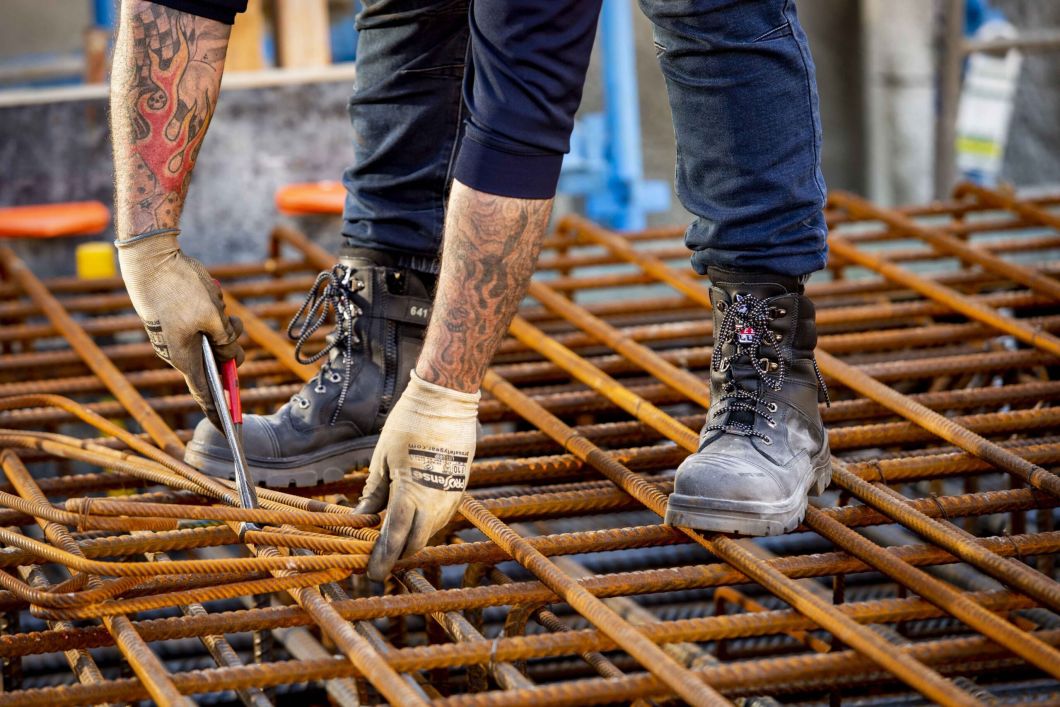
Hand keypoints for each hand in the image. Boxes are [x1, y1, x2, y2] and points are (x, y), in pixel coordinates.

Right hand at [117, 230, 243, 425]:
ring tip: (221, 307)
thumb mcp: (213, 316)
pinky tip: (210, 296)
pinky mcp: (179, 320)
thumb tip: (232, 357)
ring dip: (224, 327)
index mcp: (185, 358)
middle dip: (231, 350)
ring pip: (213, 340)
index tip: (230, 429)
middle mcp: (179, 352)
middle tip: (231, 325)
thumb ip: (227, 341)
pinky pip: (205, 324)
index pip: (205, 394)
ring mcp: (177, 336)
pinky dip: (214, 314)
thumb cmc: (179, 289)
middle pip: (216, 363)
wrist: (149, 260)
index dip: (219, 412)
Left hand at [354, 371, 479, 580]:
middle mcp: (436, 501)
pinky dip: (424, 523)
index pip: (395, 538)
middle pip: (415, 543)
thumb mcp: (383, 458)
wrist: (447, 402)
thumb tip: (362, 518)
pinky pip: (440, 517)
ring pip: (430, 532)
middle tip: (377, 557)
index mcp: (412, 493)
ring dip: (411, 539)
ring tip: (391, 538)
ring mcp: (451, 496)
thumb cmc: (409, 425)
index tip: (371, 574)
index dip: (382, 558)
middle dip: (397, 554)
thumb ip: (374, 493)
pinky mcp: (459, 488)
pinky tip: (410, 518)